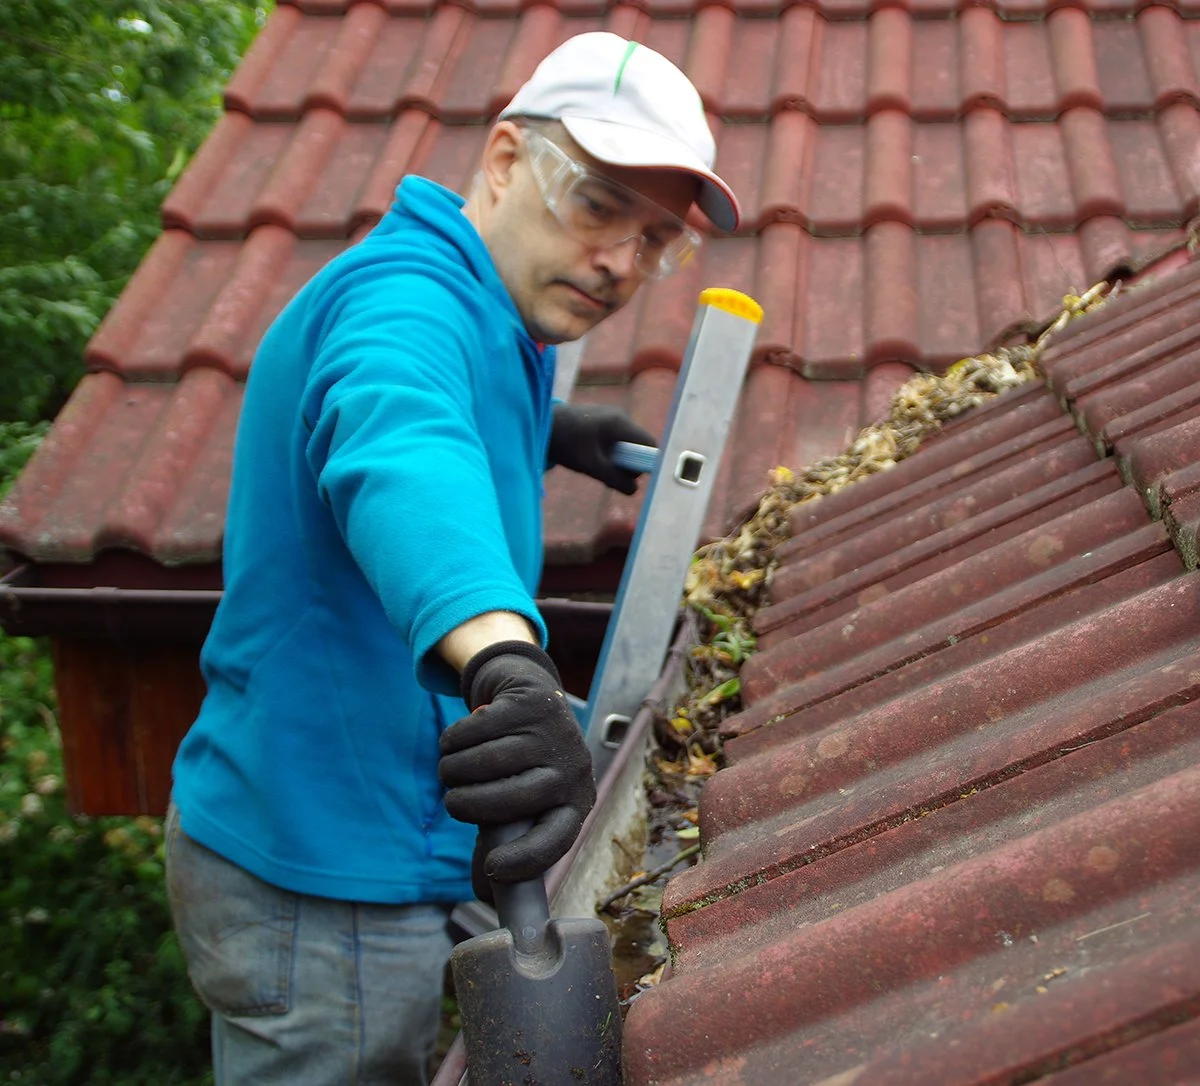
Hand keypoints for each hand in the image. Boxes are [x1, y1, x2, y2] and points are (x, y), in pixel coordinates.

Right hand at [439, 642, 595, 890]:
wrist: (530, 696)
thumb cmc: (522, 764)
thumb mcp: (522, 803)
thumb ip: (503, 842)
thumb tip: (484, 896)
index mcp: (575, 803)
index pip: (556, 840)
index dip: (525, 860)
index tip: (492, 869)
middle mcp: (572, 769)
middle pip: (509, 801)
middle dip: (466, 805)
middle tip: (452, 802)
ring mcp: (554, 733)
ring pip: (484, 762)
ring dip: (452, 770)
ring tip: (450, 770)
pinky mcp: (530, 703)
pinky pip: (473, 730)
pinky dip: (452, 740)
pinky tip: (456, 741)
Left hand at [548, 403, 655, 494]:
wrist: (541, 425)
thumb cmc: (566, 443)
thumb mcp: (591, 466)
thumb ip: (615, 479)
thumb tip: (634, 490)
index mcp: (620, 424)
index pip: (649, 443)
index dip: (646, 462)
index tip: (630, 476)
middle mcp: (620, 416)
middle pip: (637, 445)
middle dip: (627, 463)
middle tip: (608, 474)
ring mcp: (610, 416)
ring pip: (625, 444)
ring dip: (616, 459)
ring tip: (596, 466)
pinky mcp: (601, 419)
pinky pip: (615, 439)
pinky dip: (608, 452)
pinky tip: (591, 456)